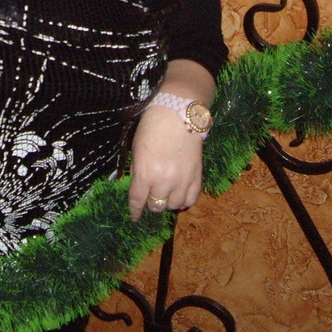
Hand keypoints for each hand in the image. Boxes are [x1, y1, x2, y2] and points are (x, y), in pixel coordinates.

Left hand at [127, 105, 203, 220]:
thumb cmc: (152, 128)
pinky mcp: (196, 176)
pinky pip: (191, 199)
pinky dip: (184, 201)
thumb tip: (137, 186)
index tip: (135, 217)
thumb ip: (136, 170)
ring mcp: (182, 180)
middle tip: (150, 198)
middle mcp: (164, 181)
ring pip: (173, 205)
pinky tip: (179, 198)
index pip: (138, 200)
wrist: (178, 114)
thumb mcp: (136, 149)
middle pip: (156, 205)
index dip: (135, 211)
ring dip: (167, 202)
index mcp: (145, 173)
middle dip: (150, 203)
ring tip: (165, 195)